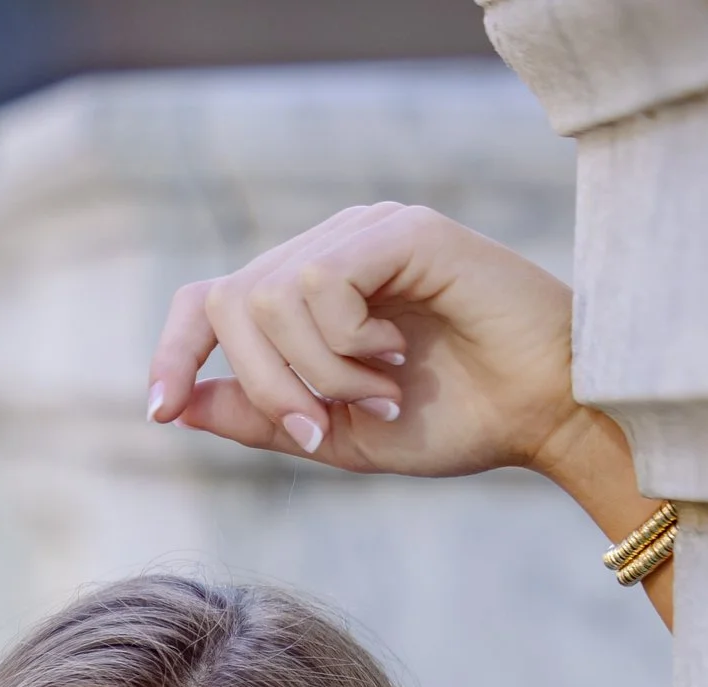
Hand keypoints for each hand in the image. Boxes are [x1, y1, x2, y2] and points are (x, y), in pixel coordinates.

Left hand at [147, 203, 631, 517]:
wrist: (546, 413)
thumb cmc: (459, 421)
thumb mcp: (340, 436)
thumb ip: (263, 418)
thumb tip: (180, 403)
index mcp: (312, 296)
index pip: (212, 298)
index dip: (175, 348)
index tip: (161, 410)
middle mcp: (330, 250)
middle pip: (234, 303)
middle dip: (267, 385)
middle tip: (324, 429)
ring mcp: (365, 232)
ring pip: (272, 295)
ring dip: (317, 372)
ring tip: (381, 394)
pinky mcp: (401, 230)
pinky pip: (321, 282)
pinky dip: (344, 342)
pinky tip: (395, 360)